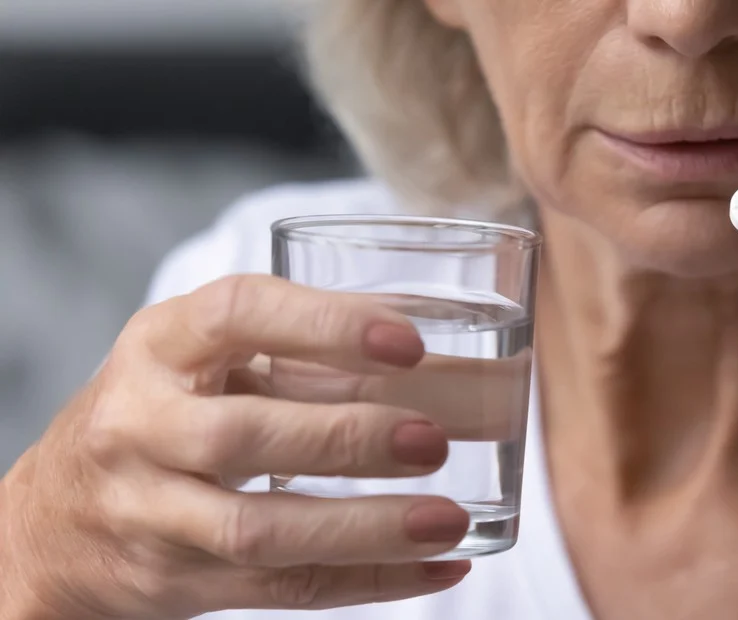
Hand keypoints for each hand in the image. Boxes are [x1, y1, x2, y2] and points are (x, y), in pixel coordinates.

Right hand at [1, 276, 471, 619]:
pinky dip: (370, 580)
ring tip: (448, 518)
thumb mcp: (205, 362)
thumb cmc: (160, 415)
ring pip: (260, 530)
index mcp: (159, 346)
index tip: (408, 341)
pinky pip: (283, 588)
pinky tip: (437, 565)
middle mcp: (140, 426)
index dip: (326, 325)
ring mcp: (149, 512)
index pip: (237, 315)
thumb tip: (445, 364)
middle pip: (242, 436)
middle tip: (434, 440)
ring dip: (367, 528)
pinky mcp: (175, 582)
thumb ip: (305, 358)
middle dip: (347, 440)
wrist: (49, 521)